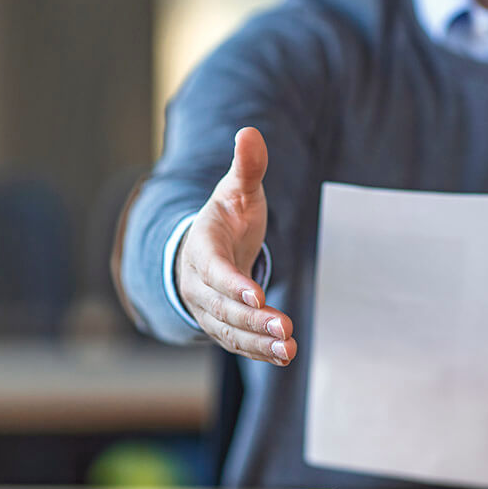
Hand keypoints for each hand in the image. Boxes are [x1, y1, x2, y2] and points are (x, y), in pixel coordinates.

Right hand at [176, 127, 296, 365]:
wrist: (205, 247)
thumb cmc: (227, 217)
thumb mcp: (237, 190)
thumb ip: (247, 167)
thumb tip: (249, 132)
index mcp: (201, 246)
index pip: (213, 269)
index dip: (232, 283)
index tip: (256, 295)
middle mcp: (198, 283)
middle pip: (223, 307)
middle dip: (254, 320)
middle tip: (286, 329)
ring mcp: (207, 307)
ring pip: (229, 330)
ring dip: (258, 343)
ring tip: (289, 350)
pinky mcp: (221, 325)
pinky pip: (237, 342)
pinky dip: (258, 351)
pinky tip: (284, 356)